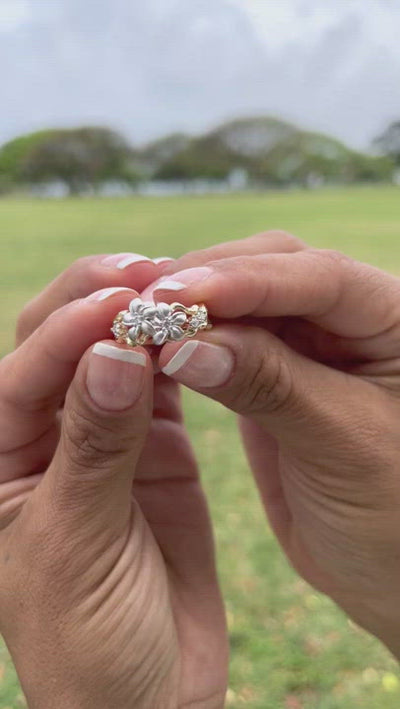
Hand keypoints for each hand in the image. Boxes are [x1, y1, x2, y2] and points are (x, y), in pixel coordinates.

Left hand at [0, 255, 226, 708]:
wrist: (149, 694)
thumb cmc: (85, 639)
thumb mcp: (74, 544)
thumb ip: (94, 448)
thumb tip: (113, 354)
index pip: (20, 375)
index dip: (66, 334)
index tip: (119, 307)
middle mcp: (46, 437)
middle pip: (58, 344)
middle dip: (95, 304)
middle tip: (147, 276)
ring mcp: (106, 436)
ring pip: (113, 354)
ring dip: (142, 320)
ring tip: (180, 291)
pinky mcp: (156, 446)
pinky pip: (163, 384)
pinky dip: (178, 356)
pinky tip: (199, 334)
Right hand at [150, 232, 399, 657]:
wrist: (387, 567)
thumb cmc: (393, 514)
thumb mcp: (341, 445)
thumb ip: (270, 386)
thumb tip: (183, 343)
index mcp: (395, 318)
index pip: (321, 277)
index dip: (249, 282)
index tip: (179, 297)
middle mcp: (353, 316)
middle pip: (275, 268)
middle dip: (210, 283)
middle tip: (145, 308)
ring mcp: (310, 340)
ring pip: (243, 300)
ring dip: (193, 307)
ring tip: (139, 323)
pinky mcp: (274, 370)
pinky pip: (228, 340)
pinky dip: (191, 341)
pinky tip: (157, 347)